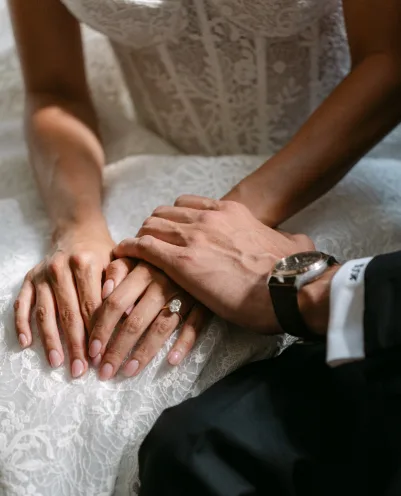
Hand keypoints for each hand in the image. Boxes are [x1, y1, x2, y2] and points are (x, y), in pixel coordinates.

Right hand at [14, 222, 114, 376]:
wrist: (78, 230)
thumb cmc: (104, 253)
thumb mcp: (119, 262)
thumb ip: (122, 285)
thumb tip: (129, 314)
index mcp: (86, 264)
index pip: (92, 306)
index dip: (97, 333)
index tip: (101, 356)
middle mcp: (60, 268)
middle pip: (69, 314)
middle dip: (75, 344)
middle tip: (80, 370)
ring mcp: (42, 274)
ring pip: (45, 312)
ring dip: (51, 340)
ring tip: (57, 363)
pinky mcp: (29, 279)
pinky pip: (22, 304)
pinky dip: (21, 324)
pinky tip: (26, 344)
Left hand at [88, 260, 208, 379]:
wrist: (202, 246)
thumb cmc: (159, 256)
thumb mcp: (137, 255)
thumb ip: (118, 270)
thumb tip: (104, 293)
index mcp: (143, 268)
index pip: (115, 303)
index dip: (102, 328)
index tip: (92, 351)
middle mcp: (163, 281)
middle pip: (135, 320)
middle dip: (117, 349)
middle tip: (105, 372)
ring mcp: (186, 293)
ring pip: (161, 327)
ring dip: (144, 352)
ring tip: (128, 372)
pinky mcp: (205, 302)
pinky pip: (194, 326)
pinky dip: (183, 343)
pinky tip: (172, 361)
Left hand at [114, 196, 314, 333]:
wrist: (289, 286)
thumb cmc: (293, 271)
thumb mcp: (295, 243)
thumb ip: (289, 239)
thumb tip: (296, 242)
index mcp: (231, 212)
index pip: (188, 205)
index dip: (174, 217)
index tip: (170, 229)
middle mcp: (208, 219)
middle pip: (164, 213)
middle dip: (152, 227)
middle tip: (147, 243)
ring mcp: (192, 238)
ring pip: (150, 226)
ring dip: (140, 238)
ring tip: (132, 252)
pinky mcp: (181, 262)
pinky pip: (143, 247)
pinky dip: (130, 250)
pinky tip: (122, 256)